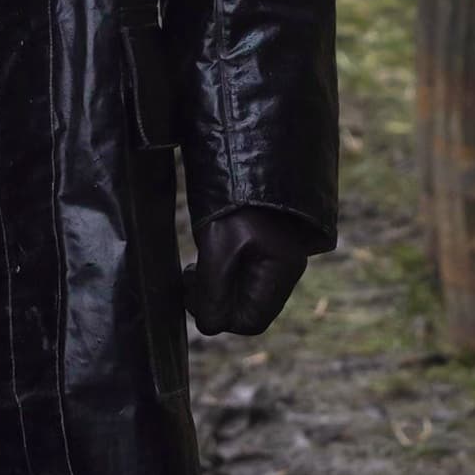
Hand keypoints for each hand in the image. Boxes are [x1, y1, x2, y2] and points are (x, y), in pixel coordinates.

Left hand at [187, 208, 320, 336]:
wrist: (256, 148)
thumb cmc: (239, 198)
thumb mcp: (219, 246)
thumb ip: (213, 290)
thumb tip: (208, 326)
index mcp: (280, 272)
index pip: (249, 322)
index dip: (217, 315)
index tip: (193, 288)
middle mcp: (284, 268)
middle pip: (246, 308)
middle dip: (214, 299)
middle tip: (190, 275)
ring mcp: (277, 254)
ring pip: (242, 290)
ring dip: (215, 284)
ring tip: (195, 265)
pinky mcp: (265, 241)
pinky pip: (243, 271)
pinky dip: (222, 269)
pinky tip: (208, 252)